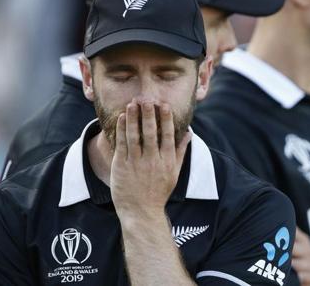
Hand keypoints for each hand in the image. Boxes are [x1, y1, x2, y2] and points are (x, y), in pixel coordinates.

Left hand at [111, 99, 189, 218]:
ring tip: (132, 104)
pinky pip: (122, 145)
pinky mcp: (122, 167)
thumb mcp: (174, 173)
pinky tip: (121, 118)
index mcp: (167, 161)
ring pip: (135, 136)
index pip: (168, 136)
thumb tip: (189, 133)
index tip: (164, 105)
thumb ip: (181, 151)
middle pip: (151, 133)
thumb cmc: (159, 191)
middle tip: (147, 99)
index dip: (166, 120)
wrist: (141, 211)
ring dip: (133, 119)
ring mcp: (136, 164)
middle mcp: (153, 161)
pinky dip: (121, 130)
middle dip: (149, 115)